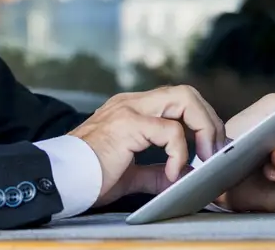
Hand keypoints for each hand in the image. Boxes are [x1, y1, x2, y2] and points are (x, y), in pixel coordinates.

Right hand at [69, 85, 224, 206]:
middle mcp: (132, 103)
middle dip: (209, 120)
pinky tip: (173, 173)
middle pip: (186, 92)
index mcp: (132, 110)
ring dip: (203, 129)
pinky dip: (179, 151)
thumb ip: (156, 171)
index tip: (210, 149)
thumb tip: (184, 175)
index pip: (178, 99)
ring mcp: (129, 110)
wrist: (59, 180)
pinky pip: (170, 130)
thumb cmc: (87, 177)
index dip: (201, 120)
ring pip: (183, 99)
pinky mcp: (127, 124)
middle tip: (215, 151)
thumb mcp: (129, 174)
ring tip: (204, 158)